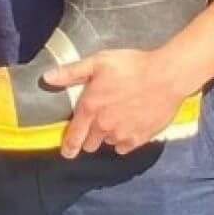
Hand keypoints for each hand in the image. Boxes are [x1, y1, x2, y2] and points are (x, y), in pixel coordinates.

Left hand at [42, 49, 203, 158]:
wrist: (166, 76)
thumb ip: (71, 72)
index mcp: (90, 108)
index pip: (74, 135)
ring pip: (108, 143)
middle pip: (91, 143)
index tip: (67, 152)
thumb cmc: (132, 66)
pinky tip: (130, 126)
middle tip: (99, 121)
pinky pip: (125, 147)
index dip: (69, 146)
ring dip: (109, 135)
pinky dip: (125, 140)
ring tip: (118, 119)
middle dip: (91, 136)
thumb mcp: (98, 62)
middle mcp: (103, 126)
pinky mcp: (140, 138)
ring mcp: (122, 134)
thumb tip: (47, 78)